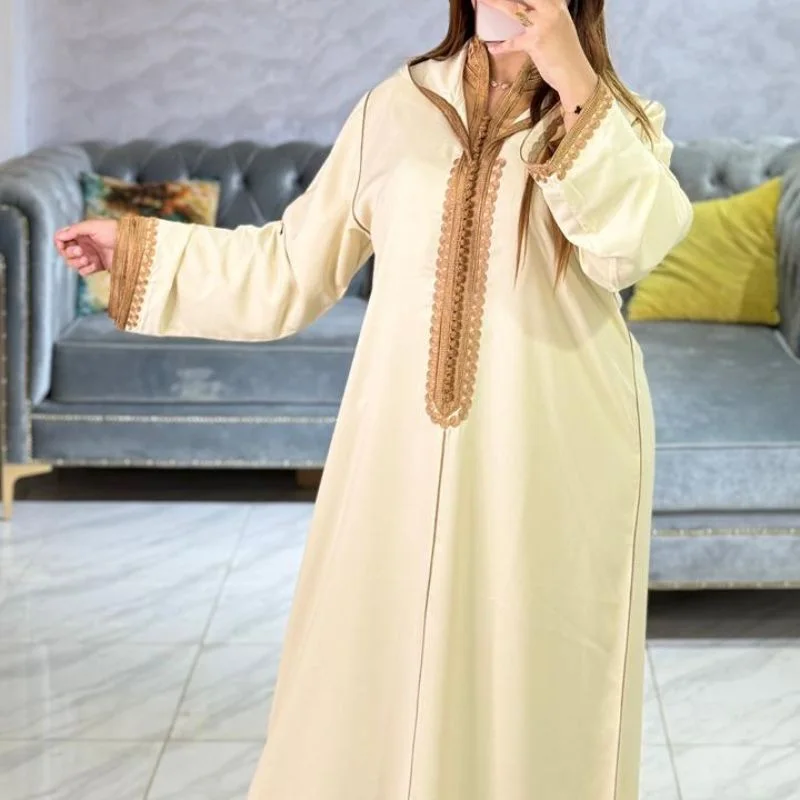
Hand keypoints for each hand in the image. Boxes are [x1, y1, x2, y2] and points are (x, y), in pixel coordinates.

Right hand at [55, 220, 118, 275]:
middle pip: (65, 253)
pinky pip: (83, 272)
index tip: (63, 244)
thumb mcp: (91, 226)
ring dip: (76, 262)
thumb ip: (74, 230)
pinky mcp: (97, 266)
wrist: (130, 245)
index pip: (61, 239)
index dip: (59, 243)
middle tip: (80, 251)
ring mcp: (90, 256)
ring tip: (86, 258)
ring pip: (73, 263)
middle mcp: (84, 245)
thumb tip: (59, 236)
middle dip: (69, 253)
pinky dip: (85, 269)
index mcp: (80, 234)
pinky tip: (92, 265)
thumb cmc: (112, 231)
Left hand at [481, 0, 597, 111]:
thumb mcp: (559, 25)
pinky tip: (491, 46)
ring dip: (495, 4)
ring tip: (480, 1)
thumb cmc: (565, 52)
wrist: (575, 74)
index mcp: (557, 3)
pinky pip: (512, 42)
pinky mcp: (535, 42)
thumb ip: (545, 13)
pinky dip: (500, 46)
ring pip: (514, 9)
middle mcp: (551, 9)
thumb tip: (525, 11)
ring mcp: (543, 25)